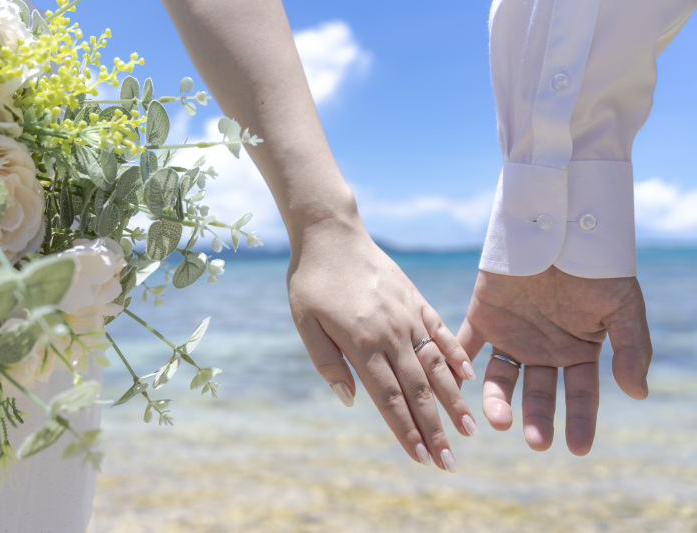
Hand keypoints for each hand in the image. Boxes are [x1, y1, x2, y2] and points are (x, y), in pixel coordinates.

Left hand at [287, 217, 477, 471]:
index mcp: (363, 343)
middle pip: (417, 389)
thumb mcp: (305, 323)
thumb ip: (327, 363)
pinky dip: (455, 355)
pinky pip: (440, 331)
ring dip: (452, 400)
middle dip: (434, 429)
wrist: (331, 233)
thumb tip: (352, 401)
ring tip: (469, 429)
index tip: (420, 458)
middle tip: (449, 462)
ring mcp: (408, 316)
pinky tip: (467, 377)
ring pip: (435, 365)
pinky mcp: (416, 299)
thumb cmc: (312, 281)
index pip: (389, 397)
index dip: (405, 430)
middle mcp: (392, 333)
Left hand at [457, 267, 651, 454]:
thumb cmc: (595, 268)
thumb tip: (638, 393)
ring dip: (497, 400)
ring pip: (500, 377)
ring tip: (497, 420)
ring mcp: (511, 335)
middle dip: (536, 417)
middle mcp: (542, 349)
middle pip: (537, 392)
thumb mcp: (622, 307)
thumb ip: (630, 349)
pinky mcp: (482, 316)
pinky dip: (458, 363)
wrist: (558, 228)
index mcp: (577, 351)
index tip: (577, 448)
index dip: (580, 420)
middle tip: (535, 441)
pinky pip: (466, 344)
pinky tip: (457, 387)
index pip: (579, 394)